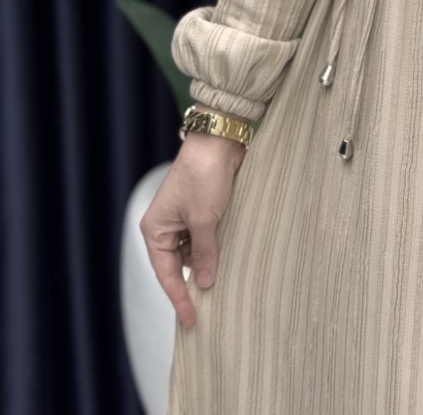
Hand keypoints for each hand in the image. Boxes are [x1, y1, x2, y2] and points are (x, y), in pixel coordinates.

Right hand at [140, 133, 245, 328]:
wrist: (219, 140)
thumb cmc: (204, 175)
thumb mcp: (204, 219)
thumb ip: (204, 253)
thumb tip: (204, 283)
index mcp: (155, 229)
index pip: (167, 274)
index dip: (180, 299)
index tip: (191, 322)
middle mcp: (165, 226)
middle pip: (179, 265)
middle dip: (195, 281)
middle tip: (211, 308)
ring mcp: (183, 218)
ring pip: (194, 252)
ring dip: (208, 261)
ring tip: (224, 280)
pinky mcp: (201, 210)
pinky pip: (205, 238)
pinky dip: (215, 247)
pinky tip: (228, 257)